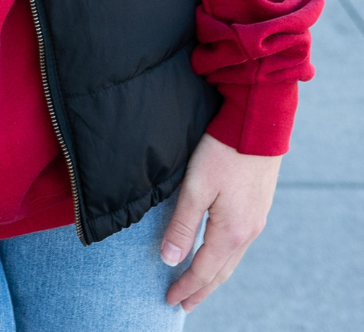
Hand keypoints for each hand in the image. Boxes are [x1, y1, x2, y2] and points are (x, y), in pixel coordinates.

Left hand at [163, 132, 280, 311]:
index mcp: (232, 231)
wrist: (259, 123)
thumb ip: (182, 224)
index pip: (204, 270)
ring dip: (214, 275)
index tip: (169, 300)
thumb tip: (169, 259)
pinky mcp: (258, 206)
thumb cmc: (223, 151)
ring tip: (198, 285)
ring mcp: (256, 219)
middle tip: (184, 304)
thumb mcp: (196, 187)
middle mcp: (248, 231)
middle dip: (201, 289)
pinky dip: (225, 257)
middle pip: (221, 271)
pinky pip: (240, 243)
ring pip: (232, 258)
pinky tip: (218, 252)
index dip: (186, 286)